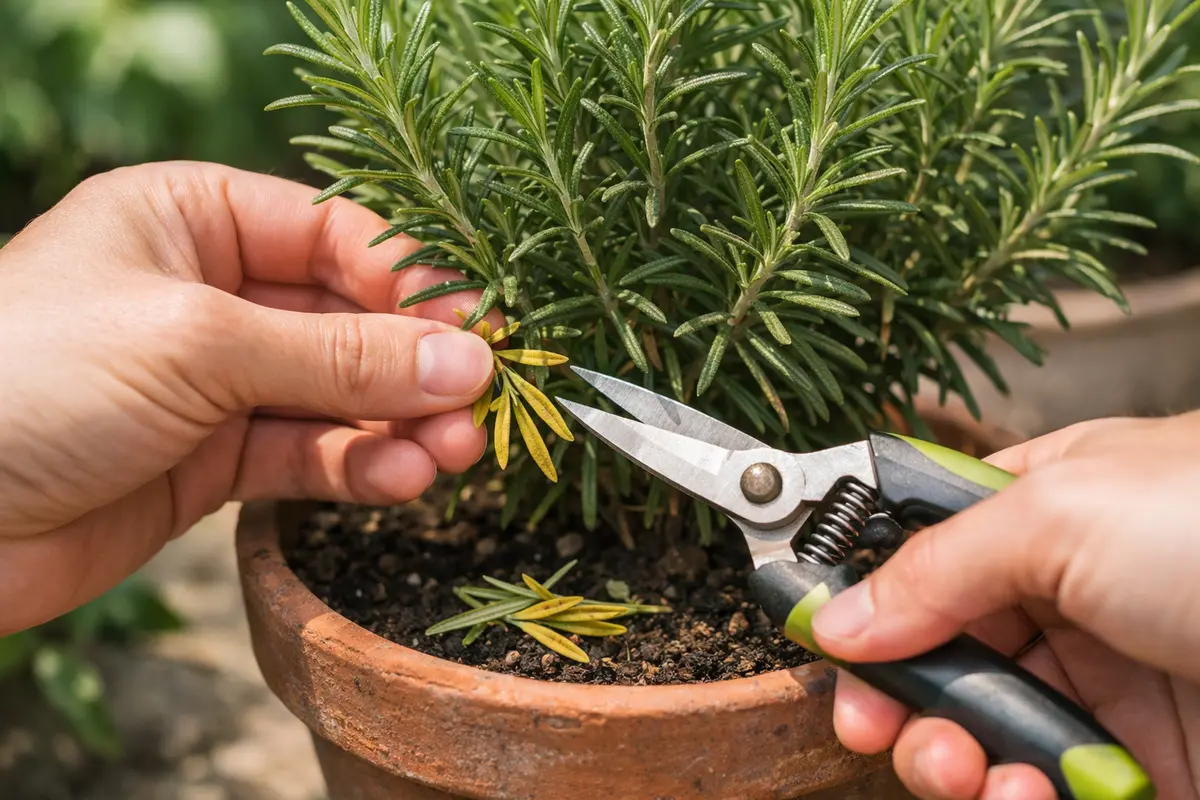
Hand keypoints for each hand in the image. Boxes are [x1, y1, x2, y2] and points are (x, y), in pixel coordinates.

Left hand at [0, 161, 503, 635]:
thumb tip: (466, 361)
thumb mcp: (198, 342)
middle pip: (347, 320)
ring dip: (399, 424)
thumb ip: (338, 356)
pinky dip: (357, 467)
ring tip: (453, 453)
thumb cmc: (30, 377)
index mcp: (192, 217)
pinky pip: (306, 454)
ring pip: (336, 395)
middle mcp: (210, 292)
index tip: (476, 332)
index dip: (411, 284)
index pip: (337, 236)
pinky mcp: (211, 460)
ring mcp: (214, 381)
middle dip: (413, 365)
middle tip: (479, 406)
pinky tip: (401, 479)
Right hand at [812, 414, 1199, 798]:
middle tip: (880, 726)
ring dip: (952, 759)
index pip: (919, 557)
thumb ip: (935, 566)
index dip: (867, 603)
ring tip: (966, 767)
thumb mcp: (1060, 512)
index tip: (828, 646)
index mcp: (1039, 515)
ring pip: (983, 734)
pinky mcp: (1145, 767)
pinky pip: (1044, 793)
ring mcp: (1106, 687)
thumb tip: (842, 616)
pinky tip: (1031, 794)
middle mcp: (1065, 601)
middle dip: (898, 699)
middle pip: (937, 657)